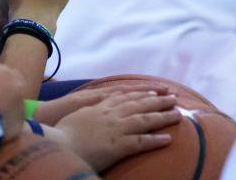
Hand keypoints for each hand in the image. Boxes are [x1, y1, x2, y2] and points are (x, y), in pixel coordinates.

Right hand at [53, 91, 179, 170]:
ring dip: (163, 116)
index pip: (127, 96)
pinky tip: (168, 139)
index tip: (156, 89)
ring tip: (178, 114)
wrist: (57, 143)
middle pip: (140, 104)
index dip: (143, 92)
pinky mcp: (118, 146)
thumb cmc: (63, 131)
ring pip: (144, 120)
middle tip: (174, 96)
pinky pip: (141, 142)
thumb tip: (100, 108)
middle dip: (158, 99)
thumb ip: (92, 109)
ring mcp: (116, 129)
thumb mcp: (78, 114)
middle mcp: (111, 114)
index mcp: (101, 106)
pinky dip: (155, 140)